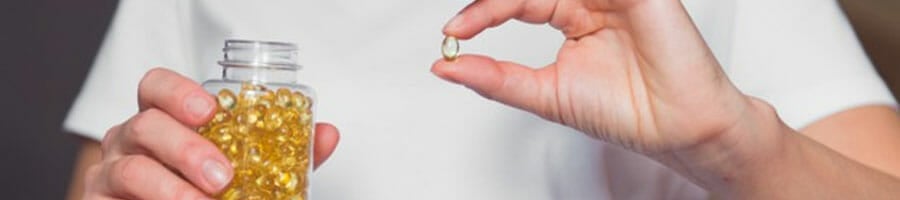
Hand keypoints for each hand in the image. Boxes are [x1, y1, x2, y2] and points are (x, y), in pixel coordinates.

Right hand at [82, 68, 339, 199]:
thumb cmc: (200, 186)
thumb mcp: (246, 167)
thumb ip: (282, 151)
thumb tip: (326, 135)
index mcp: (163, 120)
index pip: (156, 87)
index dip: (178, 92)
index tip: (210, 110)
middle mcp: (131, 141)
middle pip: (145, 125)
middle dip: (186, 148)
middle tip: (222, 176)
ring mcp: (111, 173)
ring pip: (129, 169)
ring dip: (170, 187)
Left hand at [432, 0, 753, 153]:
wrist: (677, 129)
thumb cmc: (627, 113)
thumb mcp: (545, 94)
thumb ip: (496, 78)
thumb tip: (446, 66)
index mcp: (572, 17)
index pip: (517, 1)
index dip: (483, 13)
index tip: (453, 33)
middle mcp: (592, 0)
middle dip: (495, 2)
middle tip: (466, 23)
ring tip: (495, 10)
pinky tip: (535, 2)